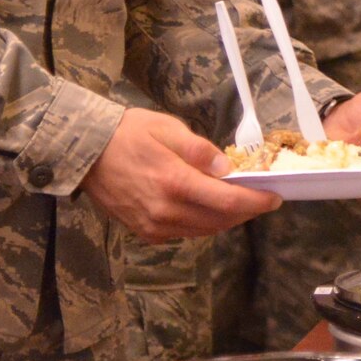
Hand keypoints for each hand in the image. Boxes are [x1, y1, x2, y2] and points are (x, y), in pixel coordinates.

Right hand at [82, 107, 279, 241]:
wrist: (84, 152)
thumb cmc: (127, 133)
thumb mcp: (167, 128)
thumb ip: (200, 150)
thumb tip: (226, 168)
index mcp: (174, 182)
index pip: (227, 201)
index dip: (256, 201)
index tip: (275, 197)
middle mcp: (165, 211)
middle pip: (220, 220)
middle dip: (246, 211)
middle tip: (262, 198)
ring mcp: (154, 226)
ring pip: (204, 230)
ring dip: (226, 219)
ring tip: (240, 202)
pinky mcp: (145, 232)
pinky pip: (184, 233)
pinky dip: (203, 223)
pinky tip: (207, 207)